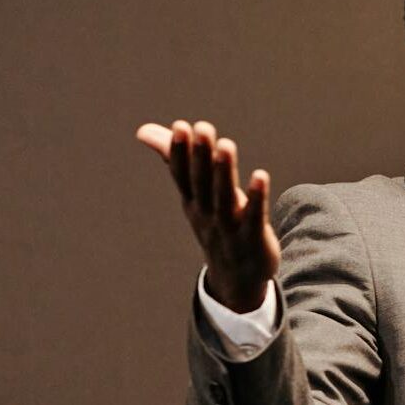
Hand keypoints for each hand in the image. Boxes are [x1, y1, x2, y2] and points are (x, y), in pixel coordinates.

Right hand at [136, 119, 280, 313]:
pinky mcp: (254, 237)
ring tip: (226, 145)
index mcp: (193, 201)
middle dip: (201, 156)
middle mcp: (208, 213)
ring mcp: (230, 227)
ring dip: (225, 172)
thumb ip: (174, 159)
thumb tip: (143, 131)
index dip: (180, 152)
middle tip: (202, 128)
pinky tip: (261, 176)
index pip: (183, 175)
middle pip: (202, 184)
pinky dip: (255, 198)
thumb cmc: (214, 224)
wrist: (237, 278)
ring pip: (224, 198)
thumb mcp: (193, 194)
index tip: (180, 126)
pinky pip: (254, 217)